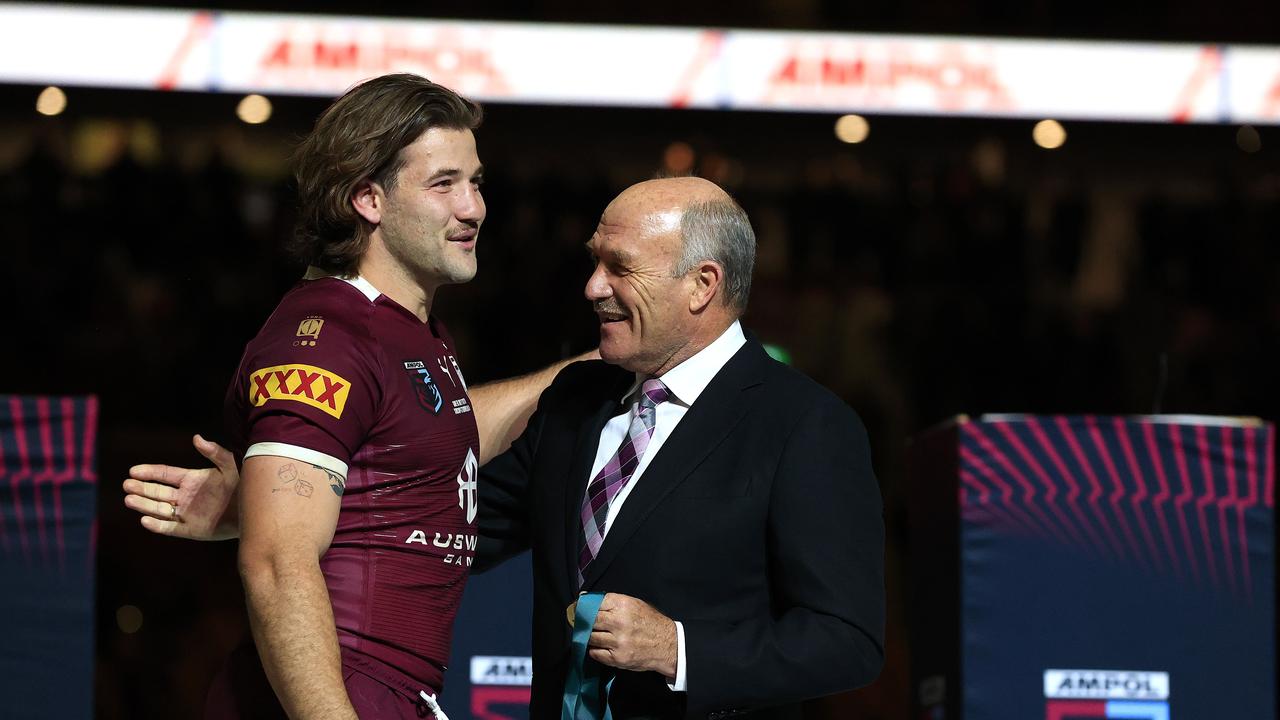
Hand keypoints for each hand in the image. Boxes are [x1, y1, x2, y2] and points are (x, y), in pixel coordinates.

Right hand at [122, 434, 240, 539]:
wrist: (257, 511)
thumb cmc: (245, 485)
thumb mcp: (230, 465)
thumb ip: (214, 452)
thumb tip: (196, 437)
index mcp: (191, 479)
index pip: (164, 474)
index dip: (149, 472)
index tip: (133, 471)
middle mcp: (185, 496)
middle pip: (157, 492)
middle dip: (141, 489)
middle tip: (126, 485)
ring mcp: (187, 513)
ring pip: (159, 509)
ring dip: (144, 505)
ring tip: (129, 499)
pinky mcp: (191, 530)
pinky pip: (170, 528)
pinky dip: (157, 525)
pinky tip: (144, 520)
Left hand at [587, 593, 676, 677]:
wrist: (668, 645)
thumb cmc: (650, 623)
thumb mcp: (635, 604)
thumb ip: (612, 602)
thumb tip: (587, 599)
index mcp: (623, 605)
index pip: (594, 603)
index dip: (585, 606)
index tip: (580, 609)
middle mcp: (619, 622)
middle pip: (589, 620)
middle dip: (586, 622)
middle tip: (585, 623)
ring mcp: (618, 641)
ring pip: (590, 637)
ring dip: (590, 637)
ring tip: (596, 635)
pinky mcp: (617, 658)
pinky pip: (595, 653)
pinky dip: (595, 650)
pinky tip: (601, 646)